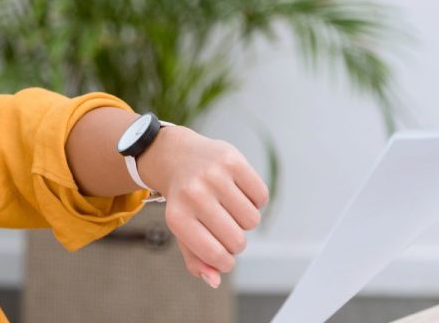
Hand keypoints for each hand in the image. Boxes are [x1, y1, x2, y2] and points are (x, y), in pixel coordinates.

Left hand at [136, 125, 268, 288]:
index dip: (226, 262)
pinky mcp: (232, 160)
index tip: (224, 257)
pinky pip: (261, 196)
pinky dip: (255, 201)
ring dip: (245, 221)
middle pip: (237, 240)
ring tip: (229, 208)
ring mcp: (214, 176)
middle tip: (224, 228)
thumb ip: (196, 260)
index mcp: (177, 217)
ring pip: (252, 220)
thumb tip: (215, 281)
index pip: (216, 255)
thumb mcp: (182, 230)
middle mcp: (194, 194)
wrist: (177, 157)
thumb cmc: (183, 201)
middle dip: (235, 242)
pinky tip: (238, 193)